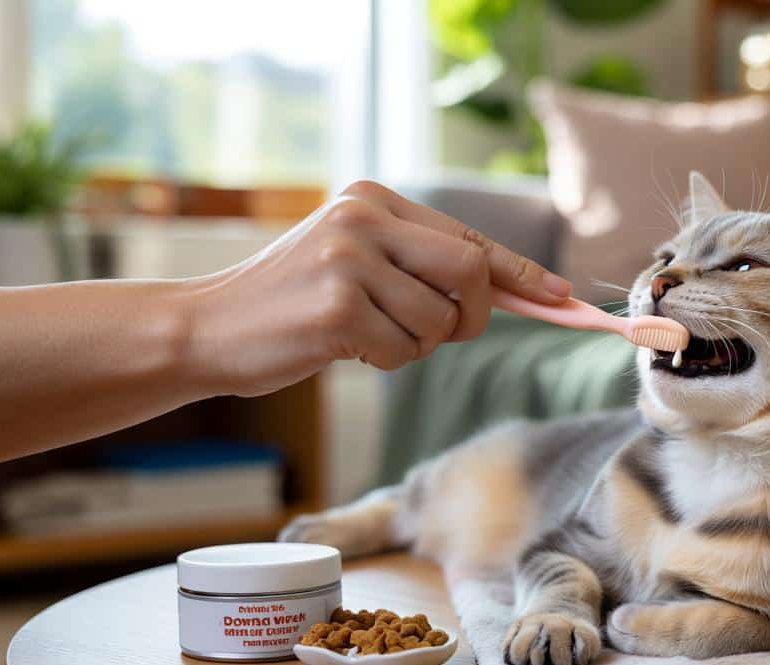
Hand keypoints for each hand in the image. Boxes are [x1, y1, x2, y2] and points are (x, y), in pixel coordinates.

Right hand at [182, 180, 571, 395]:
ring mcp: (349, 261)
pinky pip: (403, 351)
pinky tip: (342, 348)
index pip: (469, 238)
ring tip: (366, 334)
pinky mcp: (337, 308)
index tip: (561, 296)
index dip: (521, 273)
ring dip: (415, 345)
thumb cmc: (294, 303)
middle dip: (472, 315)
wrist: (208, 328)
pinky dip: (385, 361)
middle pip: (471, 272)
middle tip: (444, 332)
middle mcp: (364, 219)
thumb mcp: (357, 263)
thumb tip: (519, 292)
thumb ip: (424, 267)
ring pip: (439, 322)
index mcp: (374, 199)